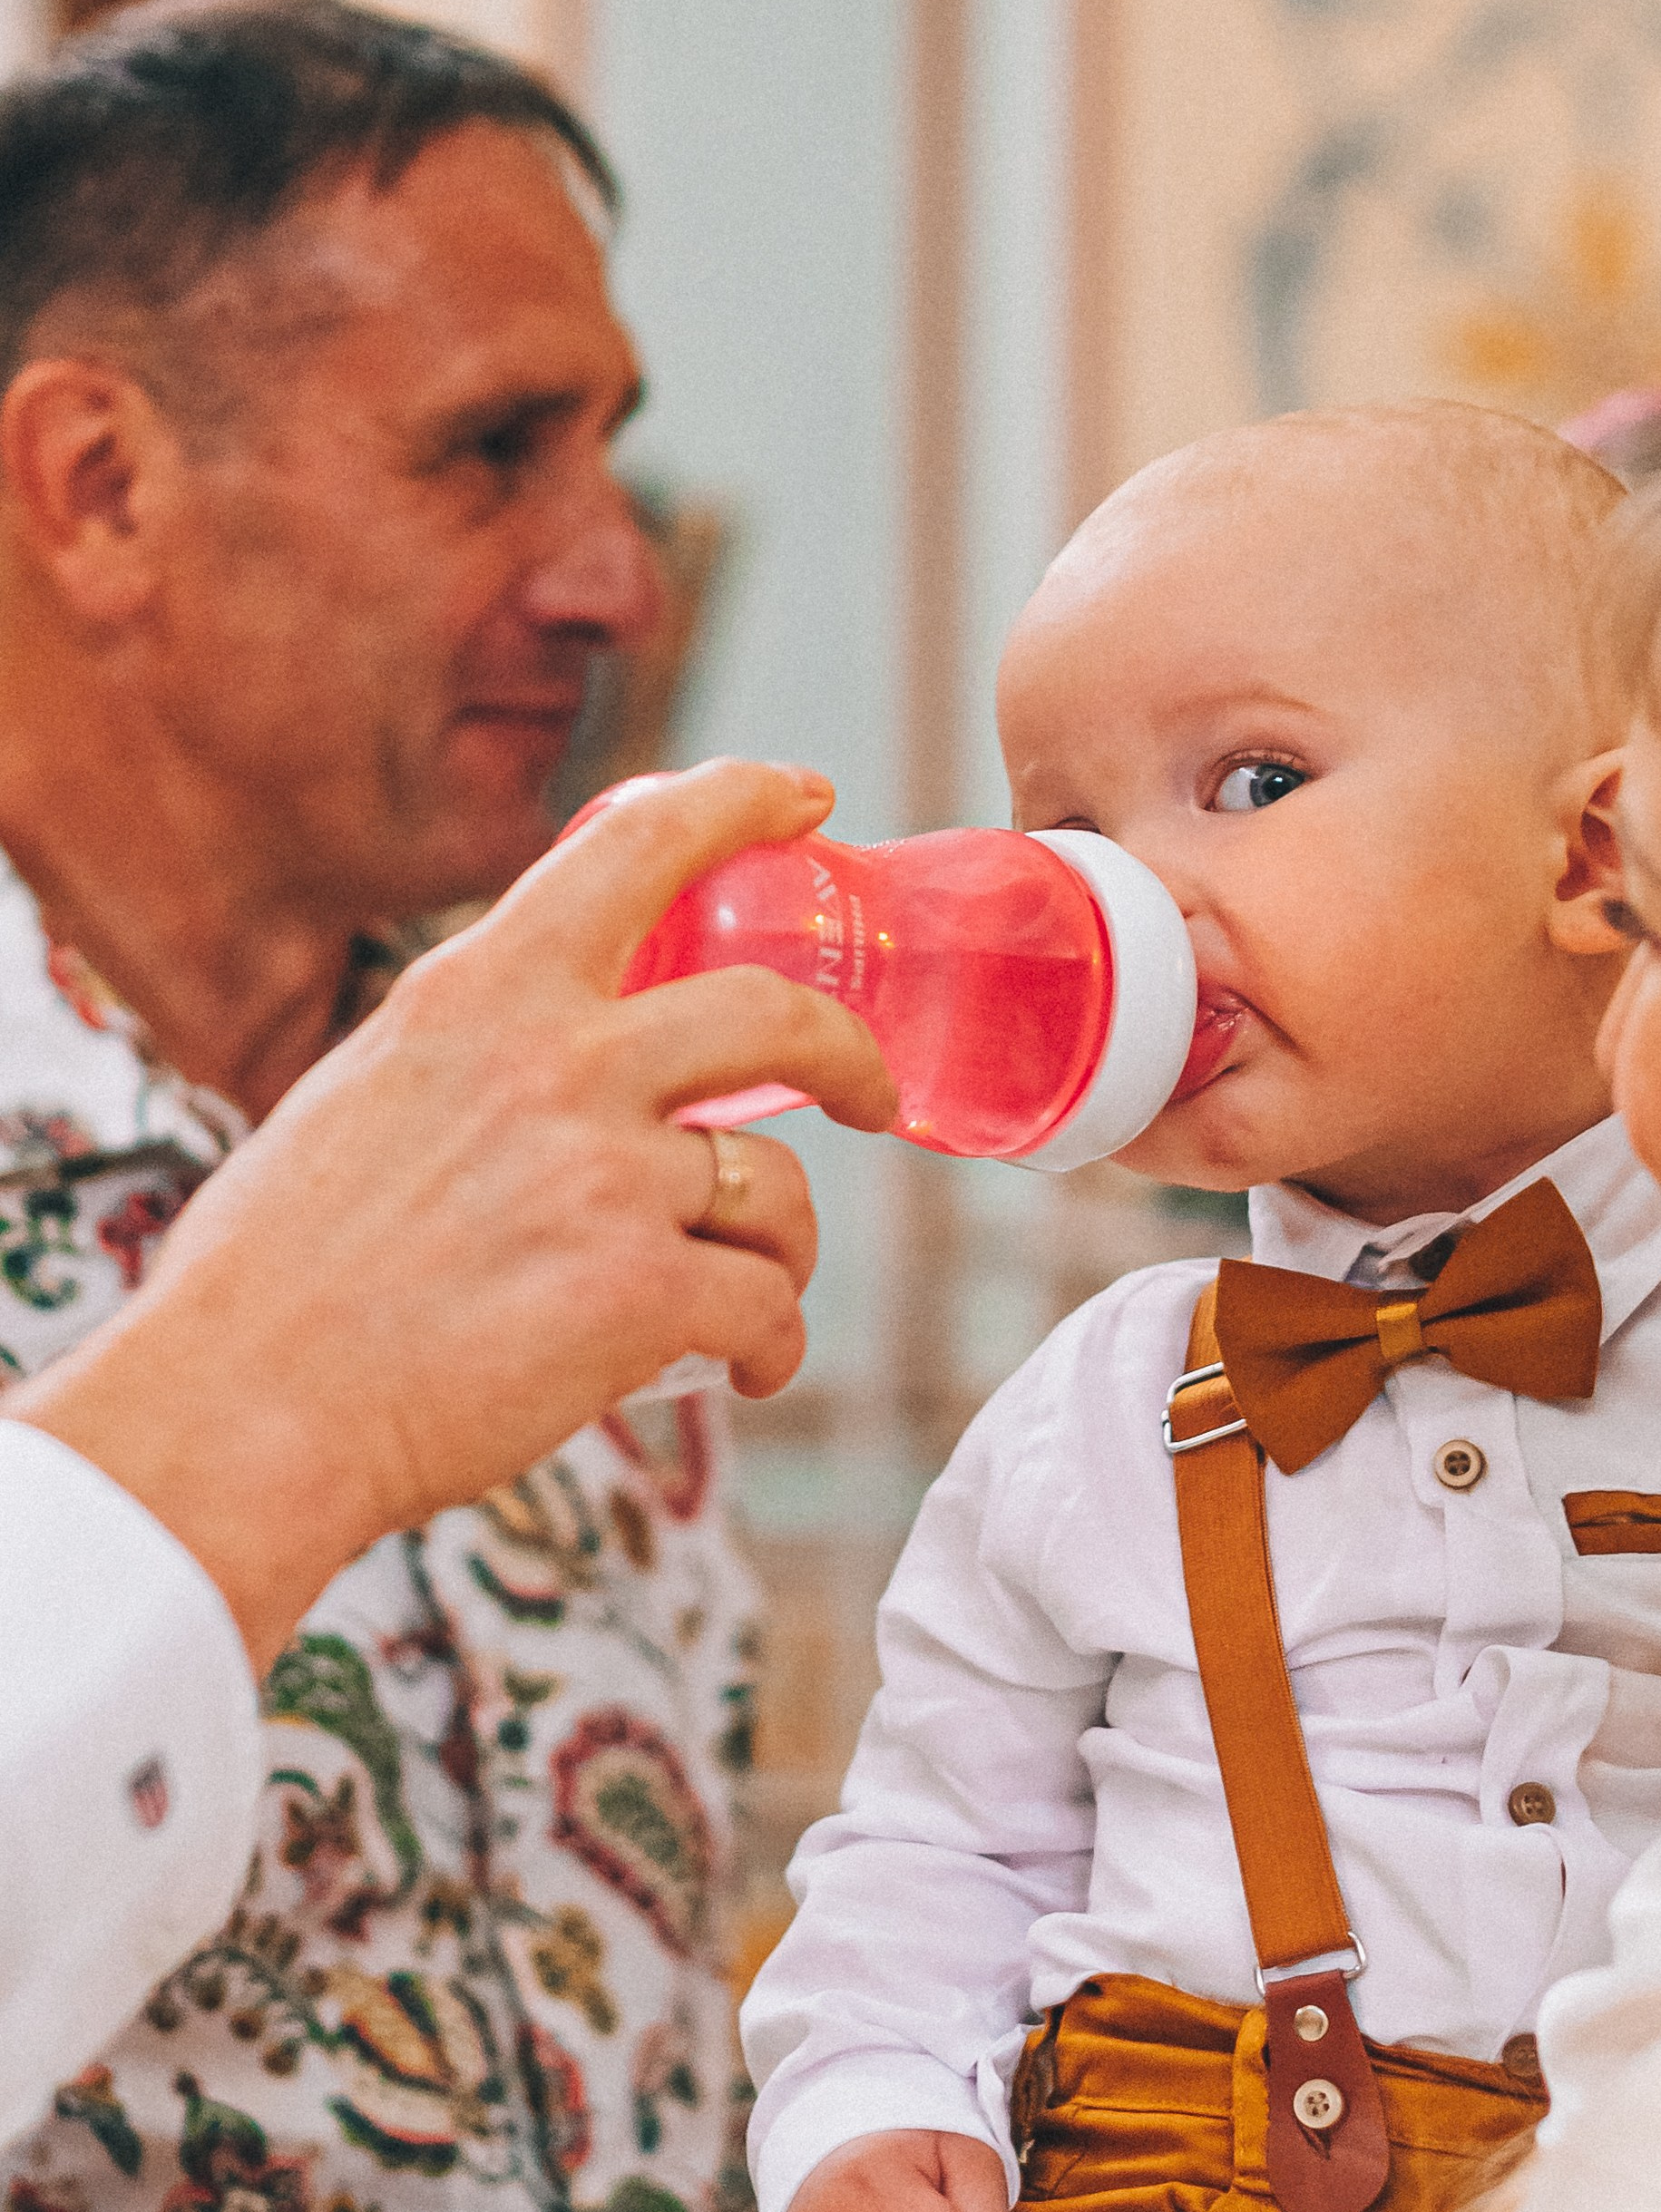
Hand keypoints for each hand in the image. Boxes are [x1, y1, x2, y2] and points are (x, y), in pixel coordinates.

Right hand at [10, 760, 896, 1663]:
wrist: (238, 1413)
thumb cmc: (275, 1281)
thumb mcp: (362, 1097)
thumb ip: (474, 1062)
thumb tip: (542, 1073)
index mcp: (478, 995)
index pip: (637, 845)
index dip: (743, 804)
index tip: (809, 798)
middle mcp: (555, 1062)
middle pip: (775, 1015)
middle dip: (851, 1055)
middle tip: (870, 1094)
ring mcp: (606, 1175)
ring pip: (777, 1188)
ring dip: (782, 1250)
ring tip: (741, 1303)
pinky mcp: (640, 1293)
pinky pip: (766, 1304)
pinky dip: (769, 1345)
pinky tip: (741, 1371)